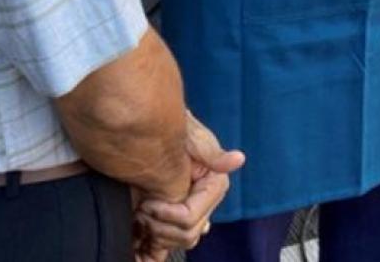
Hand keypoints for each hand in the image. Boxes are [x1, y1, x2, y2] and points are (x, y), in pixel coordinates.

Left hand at [134, 110, 244, 253]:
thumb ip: (214, 153)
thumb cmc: (177, 132)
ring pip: (180, 242)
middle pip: (187, 235)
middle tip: (141, 210)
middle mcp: (206, 203)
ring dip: (156, 235)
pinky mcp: (177, 219)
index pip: (190, 217)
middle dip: (160, 227)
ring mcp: (193, 213)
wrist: (155, 133)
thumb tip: (239, 159)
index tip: (146, 203)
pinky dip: (155, 248)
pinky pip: (169, 245)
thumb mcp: (193, 138)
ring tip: (141, 216)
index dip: (166, 214)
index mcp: (214, 187)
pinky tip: (141, 242)